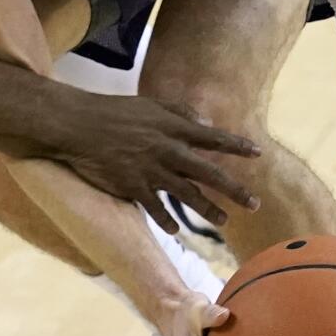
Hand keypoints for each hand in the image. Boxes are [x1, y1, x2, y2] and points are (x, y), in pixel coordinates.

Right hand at [57, 93, 261, 228]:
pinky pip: (156, 209)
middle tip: (255, 204)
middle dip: (235, 190)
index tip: (257, 154)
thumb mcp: (150, 104)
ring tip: (224, 221)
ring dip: (209, 210)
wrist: (78, 125)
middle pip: (209, 173)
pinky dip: (168, 221)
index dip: (237, 146)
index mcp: (173, 128)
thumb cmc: (114, 111)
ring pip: (188, 195)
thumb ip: (179, 112)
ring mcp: (151, 170)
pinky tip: (176, 231)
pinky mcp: (133, 187)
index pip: (213, 138)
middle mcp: (167, 150)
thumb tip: (205, 122)